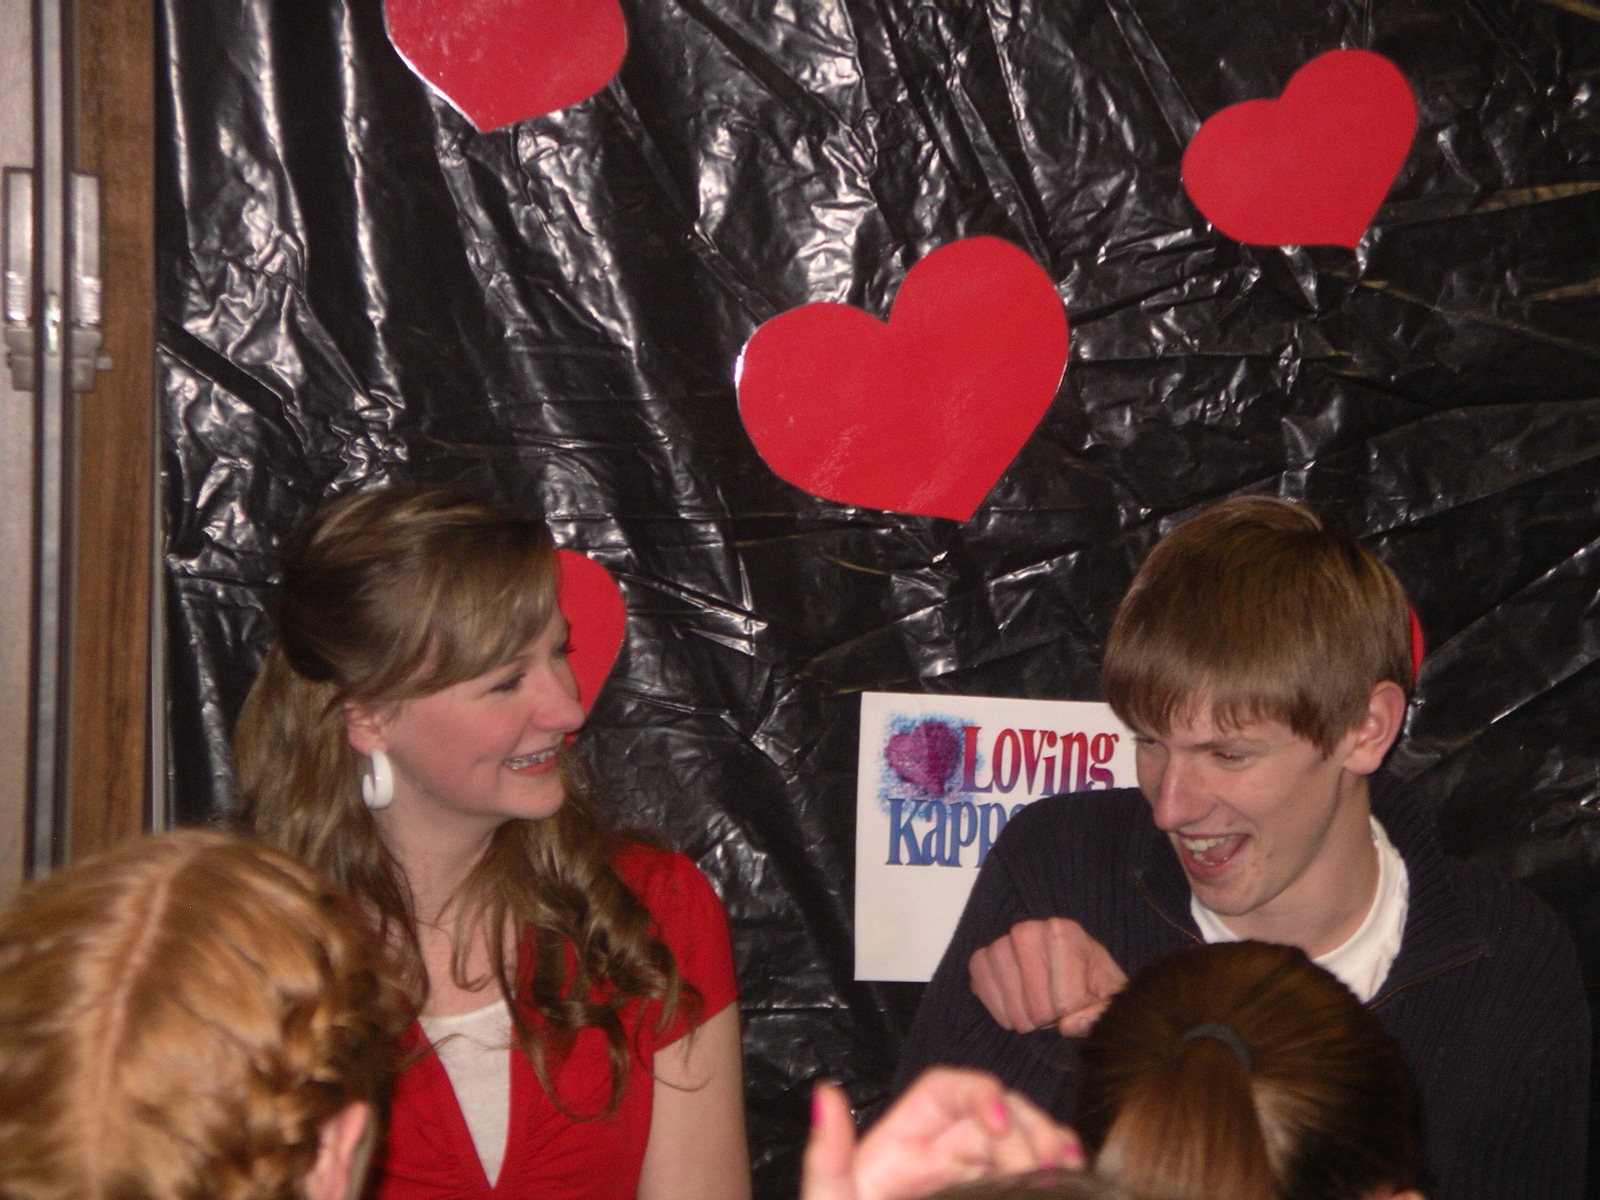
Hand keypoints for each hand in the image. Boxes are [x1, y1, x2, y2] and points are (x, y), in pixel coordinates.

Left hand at [801, 1068, 1083, 1199]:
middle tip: (1041, 1167)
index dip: (979, 1093)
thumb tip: (824, 1093)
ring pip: (1022, 1139)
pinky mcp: (993, 1197)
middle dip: (1024, 1127)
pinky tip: (1071, 1171)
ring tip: (1064, 1166)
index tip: (999, 1125)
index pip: (946, 1092)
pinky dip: (1056, 1163)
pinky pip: (1032, 1172)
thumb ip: (828, 1159)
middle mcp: (941, 1155)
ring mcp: (972, 1179)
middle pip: (995, 1112)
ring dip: (1048, 1142)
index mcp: (901, 1146)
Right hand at [968, 918, 1125, 1036]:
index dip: (1072, 1016)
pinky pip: (982, 988)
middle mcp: (1030, 929)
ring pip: (1010, 1001)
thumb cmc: (1091, 985)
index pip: (1066, 1000)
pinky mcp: (982, 958)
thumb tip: (1068, 1025)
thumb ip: (1098, 1015)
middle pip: (1036, 1003)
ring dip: (1023, 1017)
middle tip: (1054, 1012)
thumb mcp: (1109, 998)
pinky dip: (998, 1009)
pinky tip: (1015, 1009)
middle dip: (1047, 1019)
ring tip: (1036, 1013)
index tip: (1076, 1006)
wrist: (1068, 975)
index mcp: (1066, 933)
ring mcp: (1002, 942)